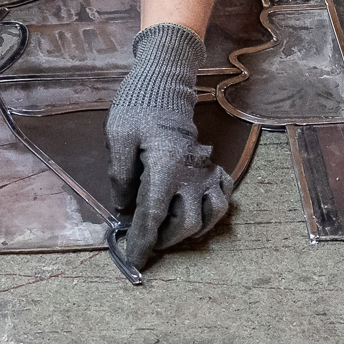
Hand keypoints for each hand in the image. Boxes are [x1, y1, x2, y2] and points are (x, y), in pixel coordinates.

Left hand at [106, 23, 232, 268]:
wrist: (165, 83)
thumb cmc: (137, 107)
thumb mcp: (118, 134)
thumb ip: (120, 173)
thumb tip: (124, 207)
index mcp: (165, 167)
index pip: (154, 215)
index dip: (143, 241)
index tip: (134, 260)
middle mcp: (191, 173)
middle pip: (187, 223)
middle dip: (166, 241)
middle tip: (147, 244)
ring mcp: (205, 170)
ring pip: (213, 215)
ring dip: (193, 232)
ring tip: (171, 234)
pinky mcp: (211, 165)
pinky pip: (225, 195)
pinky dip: (216, 210)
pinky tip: (198, 212)